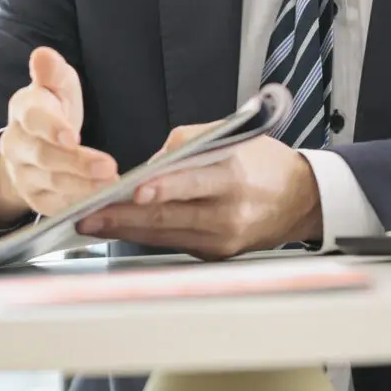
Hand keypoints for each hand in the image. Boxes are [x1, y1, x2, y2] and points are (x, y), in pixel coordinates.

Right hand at [0, 47, 118, 228]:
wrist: (31, 146)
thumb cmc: (53, 109)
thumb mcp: (56, 85)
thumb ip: (52, 72)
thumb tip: (43, 55)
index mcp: (22, 111)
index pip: (33, 119)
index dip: (51, 128)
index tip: (73, 136)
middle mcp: (16, 145)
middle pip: (44, 156)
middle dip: (77, 163)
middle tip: (109, 167)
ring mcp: (23, 175)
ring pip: (52, 184)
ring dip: (83, 187)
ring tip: (112, 185)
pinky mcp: (36, 199)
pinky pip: (56, 207)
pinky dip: (80, 206)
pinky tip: (103, 202)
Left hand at [75, 124, 320, 259]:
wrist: (301, 199)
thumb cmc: (265, 164)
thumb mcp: (233, 137)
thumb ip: (189, 143)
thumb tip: (152, 162)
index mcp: (233, 177)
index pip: (192, 182)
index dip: (162, 188)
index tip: (133, 190)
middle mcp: (228, 213)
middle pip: (168, 216)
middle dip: (123, 216)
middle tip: (89, 215)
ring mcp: (222, 239)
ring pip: (165, 235)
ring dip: (126, 230)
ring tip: (93, 223)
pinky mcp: (216, 253)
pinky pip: (174, 243)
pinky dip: (147, 235)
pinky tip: (121, 230)